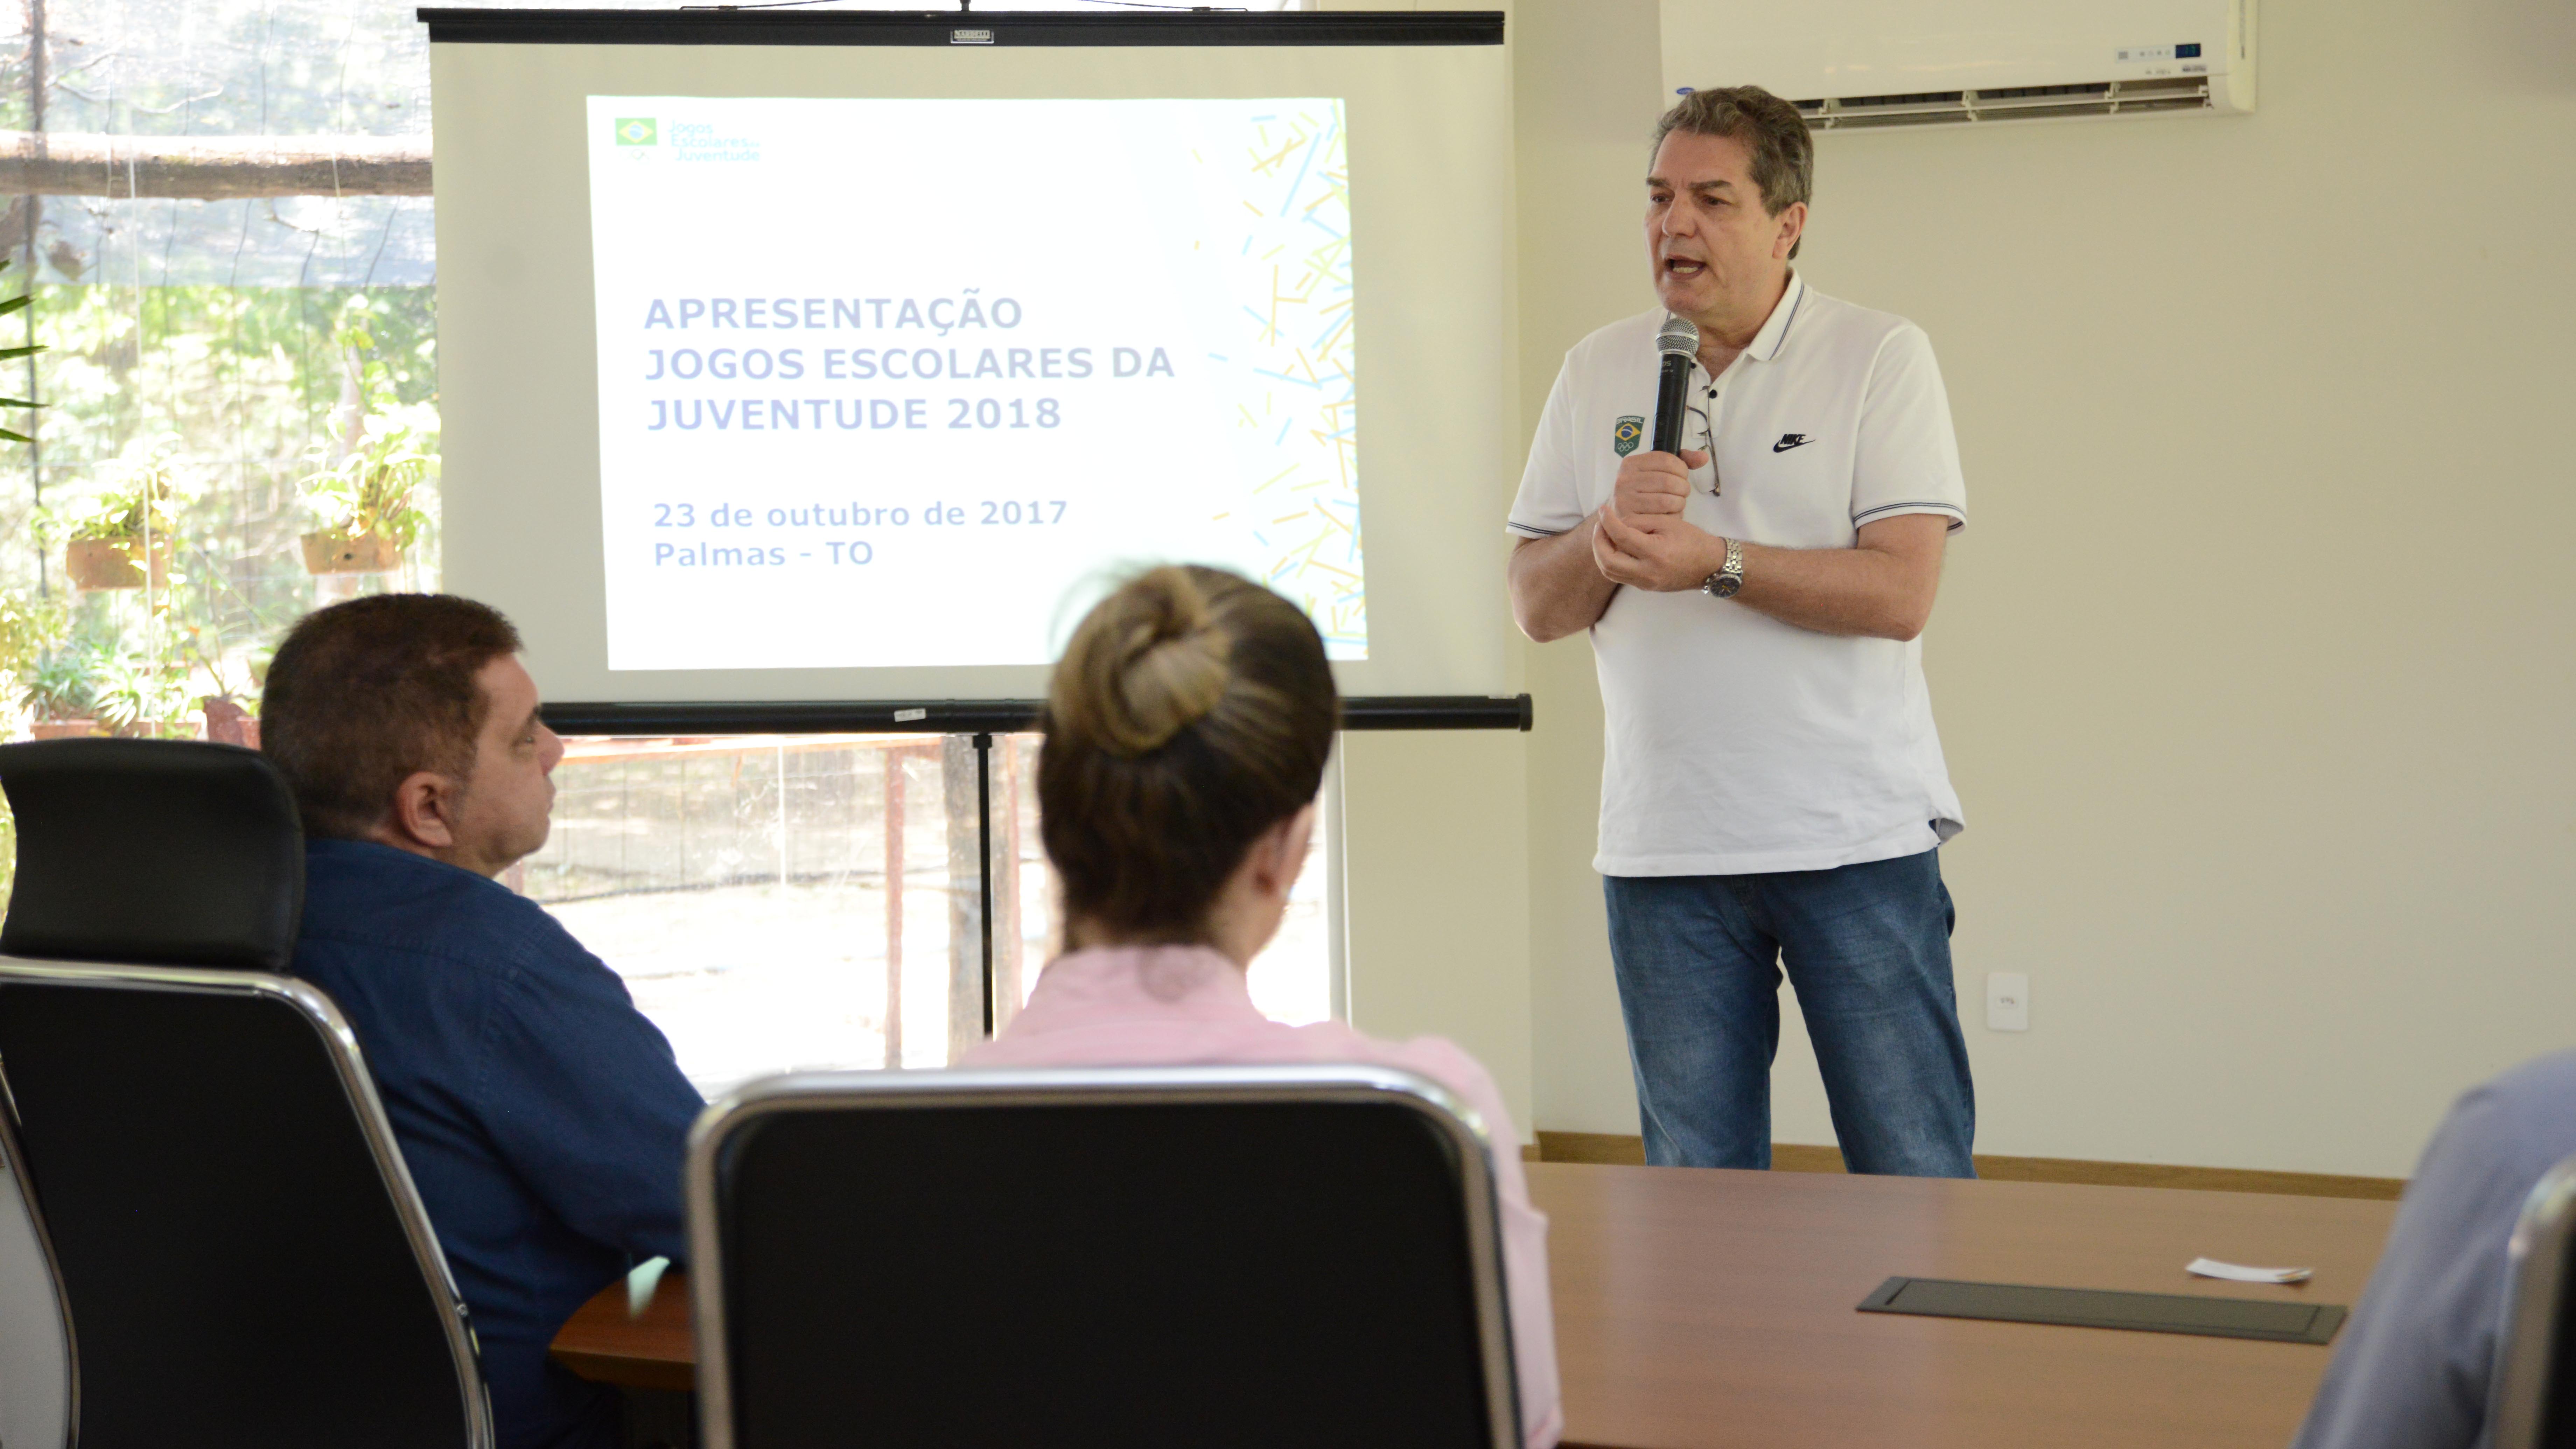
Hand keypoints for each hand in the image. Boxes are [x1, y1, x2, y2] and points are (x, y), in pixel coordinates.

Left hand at [1594, 503, 1726, 591]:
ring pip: (1609, 572)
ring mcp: (1645, 583)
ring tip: (1605, 535)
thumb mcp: (1668, 523)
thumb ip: (1640, 522)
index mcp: (1655, 554)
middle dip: (1598, 541)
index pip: (1621, 537)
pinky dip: (1611, 561)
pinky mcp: (1644, 587)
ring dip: (1601, 552)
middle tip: (1601, 525)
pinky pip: (1619, 576)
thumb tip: (1616, 522)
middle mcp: (1647, 573)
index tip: (1603, 510)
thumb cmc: (1692, 540)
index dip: (1607, 521)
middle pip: (1607, 561)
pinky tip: (1615, 547)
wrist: (1710, 566)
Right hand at [1610, 448, 1705, 519]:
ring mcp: (1624, 501)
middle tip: (1681, 494)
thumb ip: (1680, 462)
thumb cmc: (1645, 493)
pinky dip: (1671, 517)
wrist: (1621, 519)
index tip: (1682, 477)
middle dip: (1682, 488)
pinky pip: (1661, 518)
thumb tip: (1703, 457)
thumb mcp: (1657, 472)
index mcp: (1630, 463)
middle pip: (1668, 481)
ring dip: (1678, 504)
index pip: (1667, 460)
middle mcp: (1624, 480)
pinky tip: (1668, 516)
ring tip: (1675, 505)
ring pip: (1666, 500)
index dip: (1682, 469)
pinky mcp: (1628, 520)